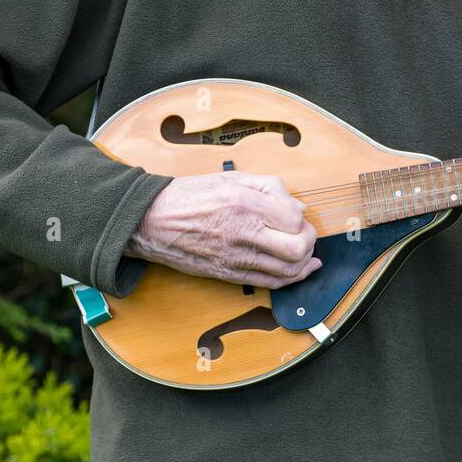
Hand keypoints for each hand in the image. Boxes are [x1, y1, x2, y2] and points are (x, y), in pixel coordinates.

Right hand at [128, 171, 320, 287]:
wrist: (152, 221)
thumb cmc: (188, 196)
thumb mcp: (230, 178)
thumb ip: (268, 187)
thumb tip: (296, 206)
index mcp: (243, 203)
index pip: (293, 218)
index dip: (301, 216)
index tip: (296, 213)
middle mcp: (242, 232)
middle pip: (297, 248)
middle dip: (309, 240)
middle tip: (305, 233)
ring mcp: (235, 257)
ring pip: (287, 270)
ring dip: (304, 262)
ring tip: (304, 251)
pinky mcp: (228, 274)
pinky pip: (269, 283)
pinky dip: (290, 278)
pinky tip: (299, 270)